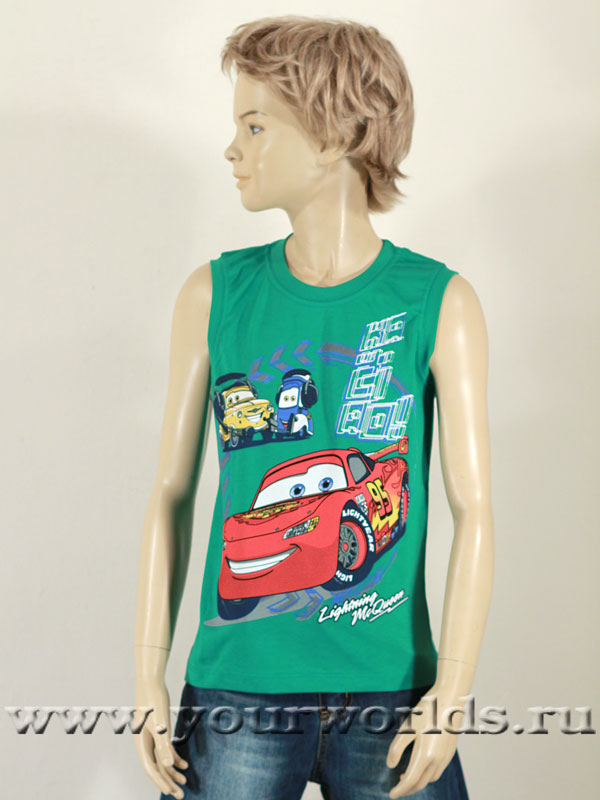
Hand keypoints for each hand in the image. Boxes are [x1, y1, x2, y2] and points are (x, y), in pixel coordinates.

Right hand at [133, 677, 187, 798]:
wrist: (151, 681)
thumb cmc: (154, 701)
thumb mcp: (161, 724)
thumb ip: (164, 745)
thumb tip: (169, 766)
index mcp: (142, 744)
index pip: (151, 768)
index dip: (161, 781)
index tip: (171, 792)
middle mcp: (145, 743)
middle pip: (157, 768)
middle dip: (168, 782)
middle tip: (181, 795)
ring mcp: (151, 738)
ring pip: (162, 760)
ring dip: (173, 772)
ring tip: (185, 782)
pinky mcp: (158, 731)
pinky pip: (166, 750)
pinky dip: (175, 758)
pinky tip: (185, 765)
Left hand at [385, 684, 464, 797]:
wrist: (450, 699)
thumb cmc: (427, 711)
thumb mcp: (407, 727)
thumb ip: (397, 748)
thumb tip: (391, 765)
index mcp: (426, 756)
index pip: (411, 781)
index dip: (400, 790)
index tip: (391, 794)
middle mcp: (438, 760)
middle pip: (421, 783)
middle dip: (408, 789)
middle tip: (397, 789)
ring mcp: (446, 757)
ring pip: (431, 778)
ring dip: (418, 782)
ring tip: (406, 777)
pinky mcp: (450, 752)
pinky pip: (438, 771)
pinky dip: (427, 775)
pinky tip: (421, 767)